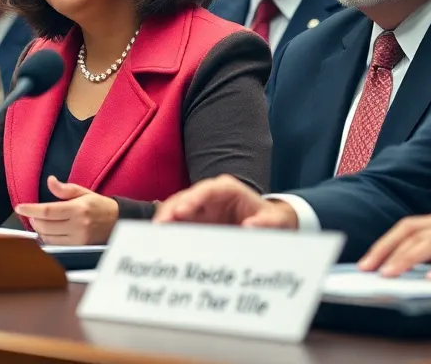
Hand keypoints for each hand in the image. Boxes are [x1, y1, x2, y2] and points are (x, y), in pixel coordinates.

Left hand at [14, 176, 120, 244]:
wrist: (118, 221)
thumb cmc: (99, 205)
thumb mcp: (83, 192)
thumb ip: (64, 189)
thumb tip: (50, 181)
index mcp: (78, 209)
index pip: (48, 210)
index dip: (31, 209)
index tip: (19, 207)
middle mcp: (78, 225)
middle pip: (45, 226)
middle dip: (34, 220)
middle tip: (34, 214)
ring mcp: (78, 239)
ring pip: (49, 238)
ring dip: (40, 230)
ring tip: (41, 222)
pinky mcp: (79, 247)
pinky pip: (56, 245)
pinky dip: (48, 239)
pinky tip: (48, 232)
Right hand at [153, 175, 293, 226]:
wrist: (268, 225)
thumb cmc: (271, 220)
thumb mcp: (276, 221)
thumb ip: (267, 223)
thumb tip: (250, 226)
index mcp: (228, 189)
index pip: (207, 190)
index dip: (192, 199)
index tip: (180, 211)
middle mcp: (209, 195)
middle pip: (185, 198)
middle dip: (171, 210)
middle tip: (159, 226)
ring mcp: (199, 208)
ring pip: (176, 209)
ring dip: (165, 221)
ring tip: (155, 236)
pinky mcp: (195, 221)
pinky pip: (177, 223)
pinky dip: (169, 231)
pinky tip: (160, 242)